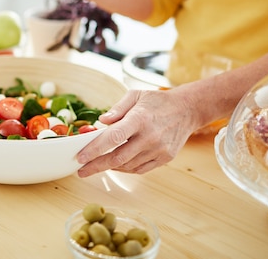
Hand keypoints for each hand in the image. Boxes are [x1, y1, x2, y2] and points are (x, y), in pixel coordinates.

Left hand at [76, 88, 198, 175]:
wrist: (187, 110)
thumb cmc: (157, 101)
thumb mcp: (135, 96)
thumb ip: (117, 109)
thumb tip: (100, 122)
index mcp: (140, 119)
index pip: (113, 137)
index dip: (95, 149)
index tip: (80, 157)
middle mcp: (150, 136)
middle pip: (118, 157)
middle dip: (96, 165)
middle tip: (81, 170)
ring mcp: (159, 150)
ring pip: (127, 165)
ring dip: (110, 166)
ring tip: (96, 164)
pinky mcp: (165, 158)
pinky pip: (140, 169)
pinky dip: (125, 168)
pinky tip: (115, 164)